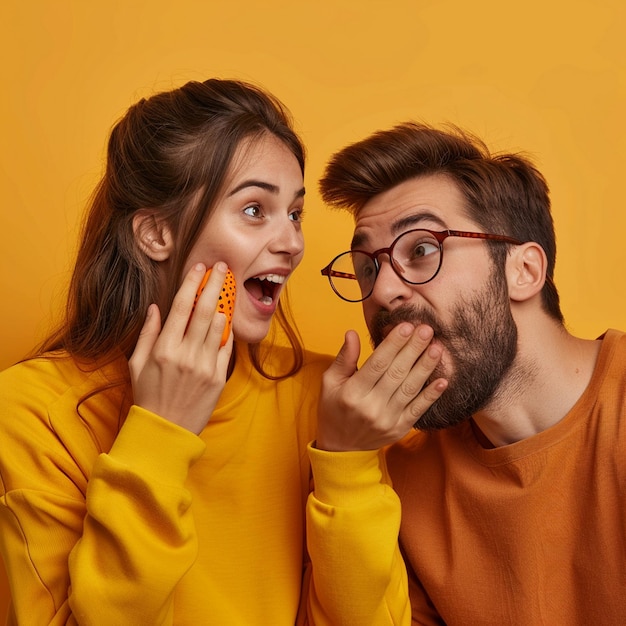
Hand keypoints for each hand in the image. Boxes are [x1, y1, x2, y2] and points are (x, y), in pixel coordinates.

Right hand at [128, 262, 233, 433]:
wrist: (166, 430)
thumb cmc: (148, 395)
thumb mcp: (137, 364)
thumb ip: (148, 333)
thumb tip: (156, 308)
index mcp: (164, 348)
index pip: (181, 306)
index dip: (192, 283)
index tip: (200, 267)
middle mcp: (186, 354)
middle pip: (205, 310)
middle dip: (215, 284)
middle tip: (223, 267)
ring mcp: (205, 366)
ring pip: (219, 325)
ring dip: (224, 303)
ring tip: (227, 288)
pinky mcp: (219, 377)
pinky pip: (227, 347)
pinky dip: (227, 330)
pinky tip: (226, 318)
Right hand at [316, 323, 447, 450]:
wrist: (341, 448)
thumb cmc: (334, 409)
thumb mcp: (330, 383)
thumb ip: (344, 358)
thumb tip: (352, 333)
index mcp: (352, 393)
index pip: (377, 363)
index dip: (393, 344)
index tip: (406, 326)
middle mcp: (371, 407)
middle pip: (397, 373)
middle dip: (413, 349)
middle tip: (427, 330)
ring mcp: (388, 420)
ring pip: (410, 388)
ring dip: (426, 367)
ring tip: (437, 348)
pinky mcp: (400, 429)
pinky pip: (419, 410)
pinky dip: (432, 395)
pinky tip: (443, 380)